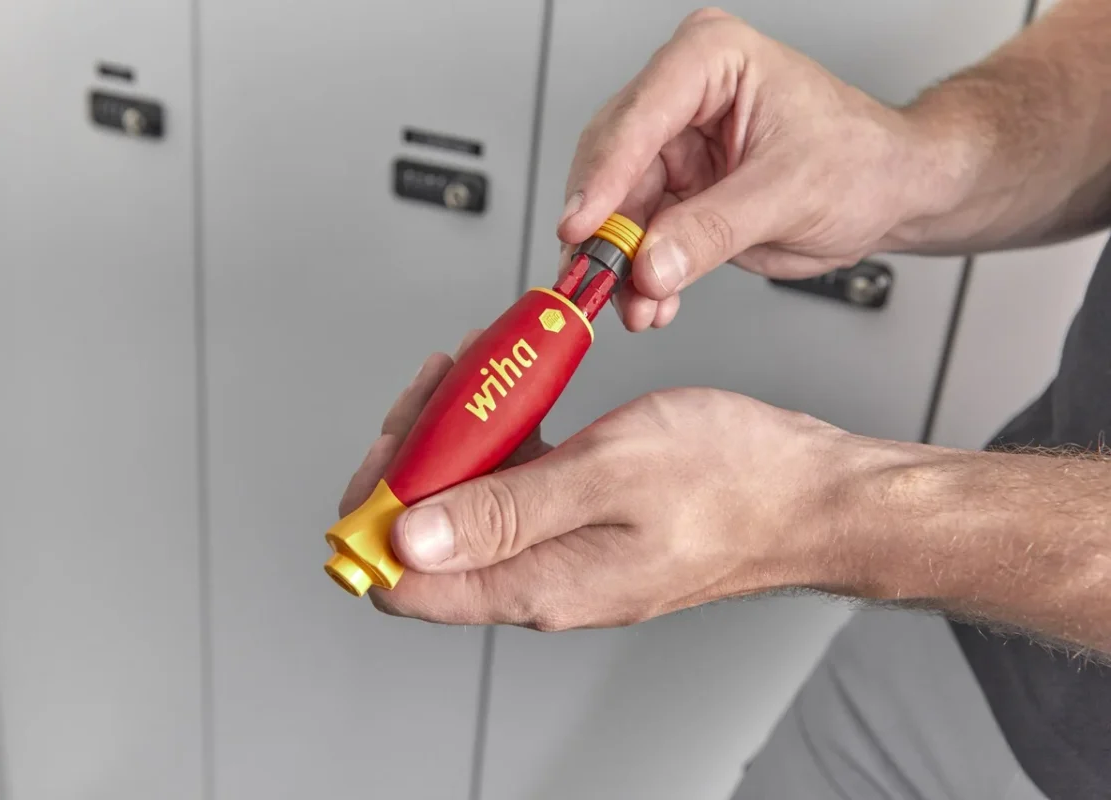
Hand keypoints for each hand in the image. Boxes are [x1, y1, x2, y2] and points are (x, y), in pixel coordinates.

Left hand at [340, 336, 870, 629]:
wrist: (810, 494)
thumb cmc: (735, 482)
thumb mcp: (611, 474)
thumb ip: (503, 512)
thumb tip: (409, 540)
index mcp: (538, 584)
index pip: (403, 580)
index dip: (376, 513)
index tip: (390, 446)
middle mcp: (540, 581)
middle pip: (426, 535)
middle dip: (415, 454)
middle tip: (440, 386)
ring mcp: (561, 555)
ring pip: (467, 504)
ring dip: (457, 437)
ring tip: (477, 371)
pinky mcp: (581, 526)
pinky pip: (513, 487)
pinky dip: (500, 436)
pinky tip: (514, 392)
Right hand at [558, 8, 953, 330]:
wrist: (888, 193)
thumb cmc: (861, 160)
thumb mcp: (790, 193)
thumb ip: (713, 229)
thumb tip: (651, 264)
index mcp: (711, 61)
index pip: (638, 115)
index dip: (604, 176)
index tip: (582, 226)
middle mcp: (680, 98)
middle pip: (611, 164)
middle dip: (606, 232)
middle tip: (602, 279)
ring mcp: (672, 148)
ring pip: (614, 210)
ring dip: (620, 265)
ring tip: (636, 304)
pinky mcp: (674, 194)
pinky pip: (636, 239)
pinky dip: (639, 277)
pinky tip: (651, 301)